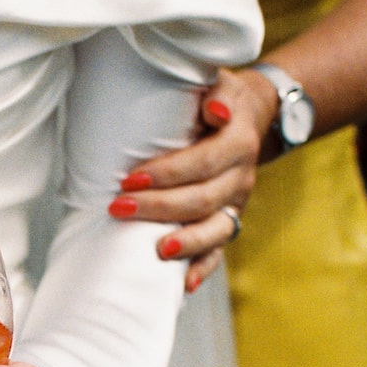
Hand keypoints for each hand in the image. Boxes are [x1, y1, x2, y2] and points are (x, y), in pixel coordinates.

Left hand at [110, 66, 277, 291]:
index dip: (167, 173)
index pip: (203, 161)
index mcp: (237, 140)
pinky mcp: (229, 219)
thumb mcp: (218, 81)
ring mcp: (237, 202)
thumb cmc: (214, 97)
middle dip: (160, 207)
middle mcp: (241, 175)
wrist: (248, 114)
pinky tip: (184, 284)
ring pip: (217, 229)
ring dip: (185, 242)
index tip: (128, 178)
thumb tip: (213, 110)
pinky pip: (220, 248)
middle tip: (119, 209)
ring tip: (156, 251)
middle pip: (204, 198)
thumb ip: (215, 91)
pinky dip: (203, 267)